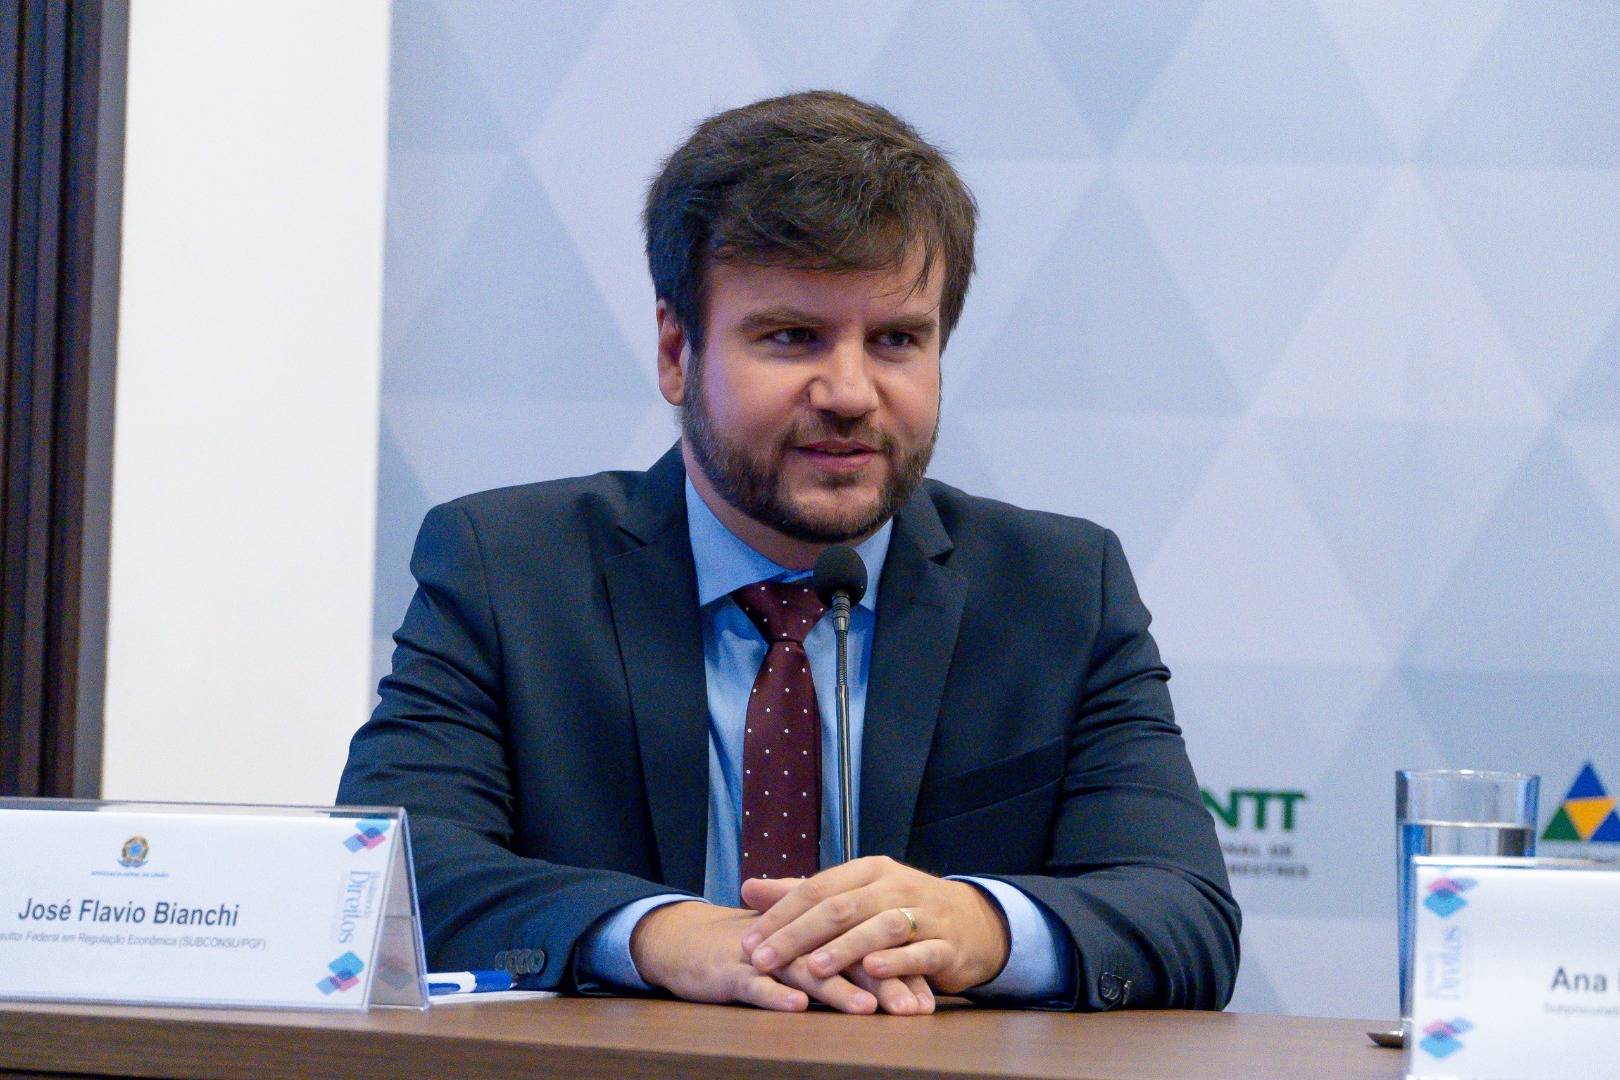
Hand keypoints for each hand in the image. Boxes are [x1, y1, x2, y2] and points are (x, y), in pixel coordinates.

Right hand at [629, 900, 934, 1013]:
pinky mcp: (727, 971)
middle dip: (880, 983)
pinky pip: (754, 984)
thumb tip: (885, 981)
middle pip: (843, 956)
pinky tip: (798, 1007)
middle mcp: (792, 938)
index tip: (926, 999)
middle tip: (912, 1009)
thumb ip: (837, 961)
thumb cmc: (749, 951)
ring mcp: (760, 954)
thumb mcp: (796, 954)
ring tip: (868, 1009)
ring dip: (837, 989)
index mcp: (813, 931)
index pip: (862, 946)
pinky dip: (776, 995)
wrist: (684, 943)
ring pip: (804, 969)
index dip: (894, 970)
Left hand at [739, 856, 1011, 994]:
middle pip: (841, 907)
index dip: (780, 915)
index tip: (748, 941)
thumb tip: (748, 888)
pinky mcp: (946, 945)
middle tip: (765, 960)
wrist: (974, 922)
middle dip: (798, 935)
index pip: (816, 888)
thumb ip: (802, 893)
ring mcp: (924, 914)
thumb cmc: (901, 908)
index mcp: (868, 870)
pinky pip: (920, 951)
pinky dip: (897, 960)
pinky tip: (874, 970)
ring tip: (814, 968)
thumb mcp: (856, 893)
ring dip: (845, 948)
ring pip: (880, 926)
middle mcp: (895, 886)